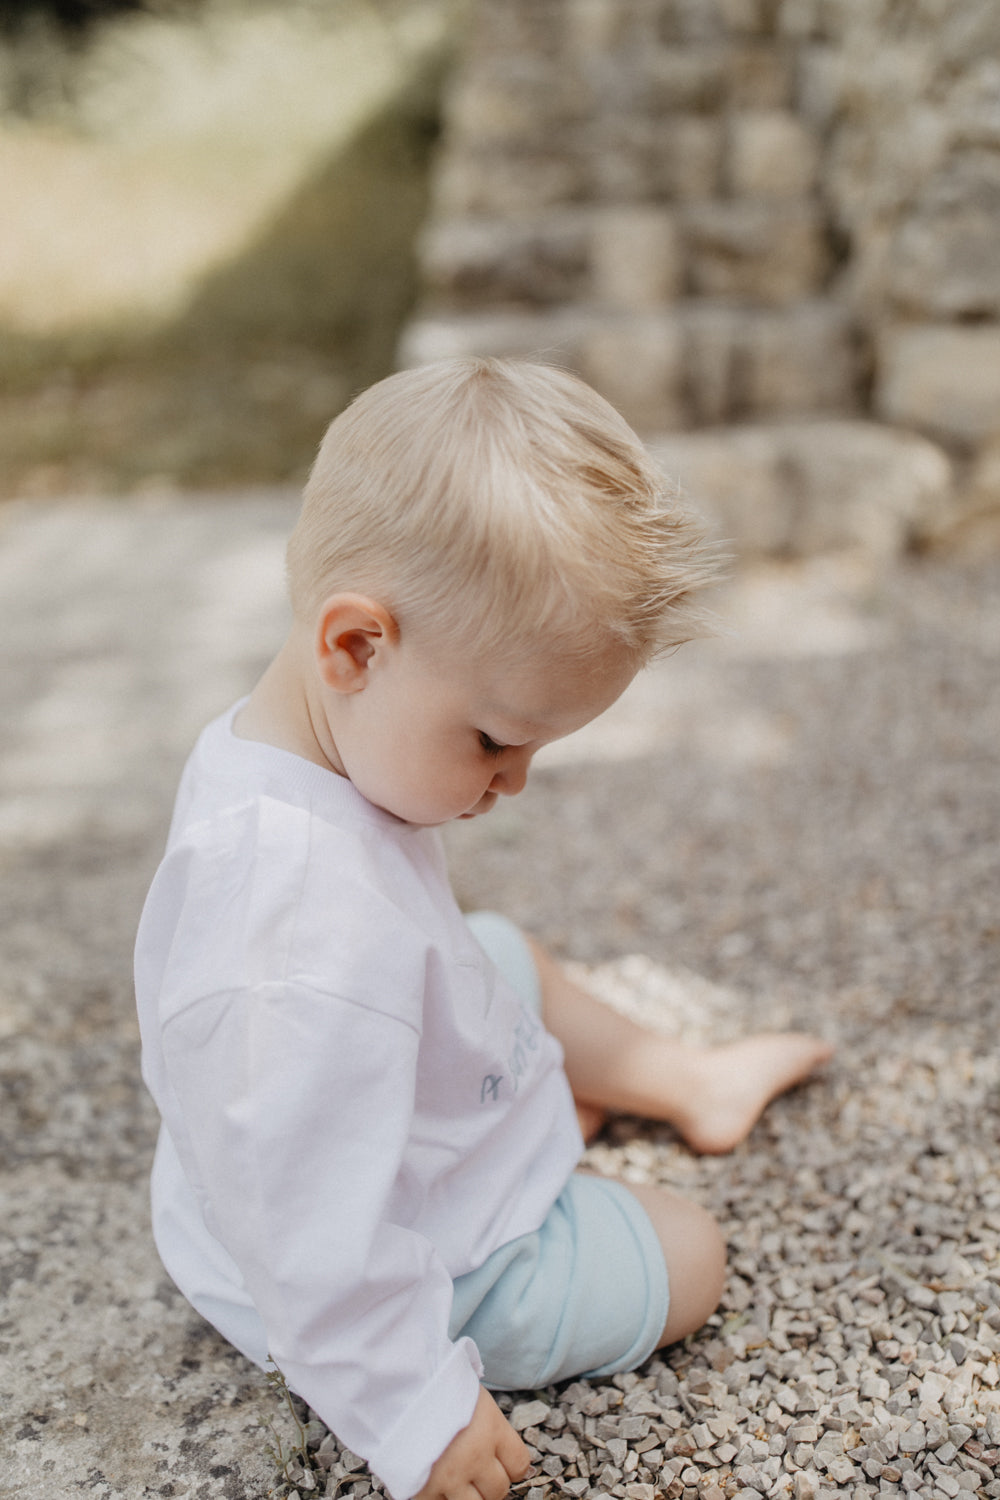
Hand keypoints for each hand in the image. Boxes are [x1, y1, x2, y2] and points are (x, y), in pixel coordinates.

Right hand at [413, 1387, 531, 1499]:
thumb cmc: (435, 1385)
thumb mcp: (472, 1396)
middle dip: (490, 1484)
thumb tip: (502, 1450)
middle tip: (476, 1472)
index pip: (520, 1464)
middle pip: (498, 1490)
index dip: (513, 1467)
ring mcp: (450, 1477)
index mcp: (491, 1428)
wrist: (397, 1386)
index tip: (504, 1465)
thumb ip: (489, 1425)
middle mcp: (476, 1456)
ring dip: (469, 1497)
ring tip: (458, 1481)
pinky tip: (435, 1483)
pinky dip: (441, 1498)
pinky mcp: (424, 1490)